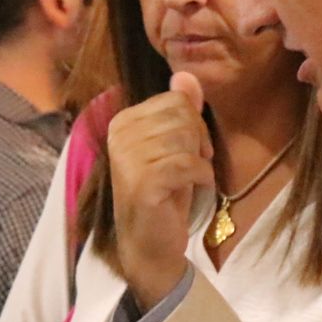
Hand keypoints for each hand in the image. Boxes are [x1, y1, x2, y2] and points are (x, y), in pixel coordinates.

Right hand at [107, 72, 211, 309]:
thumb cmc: (164, 195)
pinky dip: (202, 178)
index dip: (195, 124)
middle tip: (192, 168)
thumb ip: (180, 109)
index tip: (191, 151)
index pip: (176, 100)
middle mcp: (119, 134)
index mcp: (123, 121)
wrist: (149, 246)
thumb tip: (185, 75)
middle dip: (199, 141)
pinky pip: (189, 164)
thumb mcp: (175, 146)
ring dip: (200, 163)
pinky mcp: (142, 182)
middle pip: (183, 116)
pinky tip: (193, 191)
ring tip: (187, 181)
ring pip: (187, 139)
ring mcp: (127, 158)